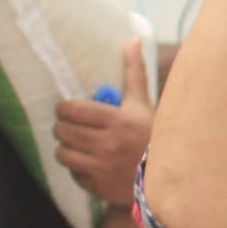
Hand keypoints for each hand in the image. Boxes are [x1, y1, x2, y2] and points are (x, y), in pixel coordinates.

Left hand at [53, 38, 156, 208]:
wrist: (164, 175)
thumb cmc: (152, 135)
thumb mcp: (143, 104)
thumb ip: (134, 72)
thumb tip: (132, 40)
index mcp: (116, 121)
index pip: (72, 110)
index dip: (64, 108)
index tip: (68, 109)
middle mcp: (105, 145)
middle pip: (62, 132)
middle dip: (63, 127)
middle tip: (69, 126)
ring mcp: (100, 168)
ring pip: (63, 154)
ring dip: (66, 148)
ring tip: (75, 145)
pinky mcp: (97, 187)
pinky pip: (73, 174)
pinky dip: (78, 169)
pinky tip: (89, 163)